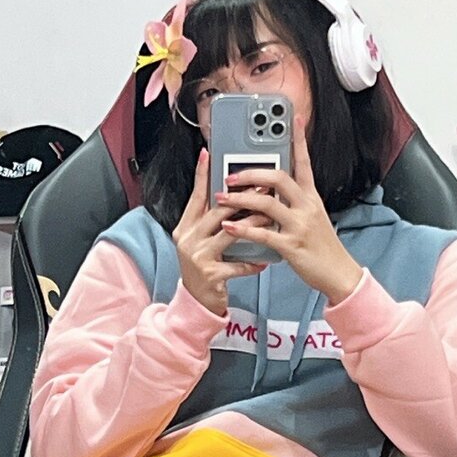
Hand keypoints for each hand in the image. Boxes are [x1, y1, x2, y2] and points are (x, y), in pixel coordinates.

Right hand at [173, 149, 270, 315]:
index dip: (202, 175)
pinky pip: (237, 264)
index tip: (208, 154)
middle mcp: (187, 239)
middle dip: (242, 198)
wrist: (197, 303)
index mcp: (185, 227)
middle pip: (217, 211)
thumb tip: (234, 195)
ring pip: (230, 234)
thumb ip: (213, 221)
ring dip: (252, 225)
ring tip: (270, 218)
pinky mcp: (210, 275)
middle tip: (264, 187)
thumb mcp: (204, 241)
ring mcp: (197, 257)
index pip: (196, 196)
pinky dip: (253, 262)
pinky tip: (265, 260)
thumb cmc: (207, 268)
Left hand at [213, 117, 362, 303]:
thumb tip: (274, 191)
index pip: (304, 162)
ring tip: (221, 198)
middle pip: (278, 178)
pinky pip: (263, 234)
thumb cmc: (323, 247)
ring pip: (266, 203)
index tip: (293, 119)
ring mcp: (299, 226)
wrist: (339, 273)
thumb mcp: (314, 217)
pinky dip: (243, 229)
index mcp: (311, 197)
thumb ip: (296, 202)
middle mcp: (306, 207)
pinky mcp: (291, 246)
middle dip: (251, 173)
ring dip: (239, 199)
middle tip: (230, 175)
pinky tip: (229, 228)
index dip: (299, 140)